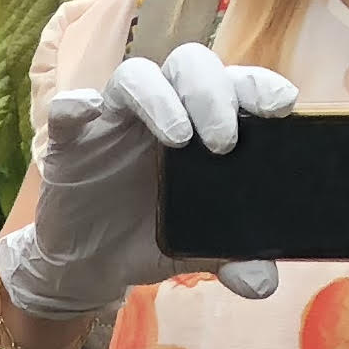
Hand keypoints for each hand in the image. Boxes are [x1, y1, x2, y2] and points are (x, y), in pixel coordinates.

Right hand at [0, 44, 301, 318]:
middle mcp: (162, 110)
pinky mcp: (71, 139)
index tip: (281, 107)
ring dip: (161, 99)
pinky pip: (67, 109)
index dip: (257, 85)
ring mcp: (114, 120)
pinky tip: (86, 111)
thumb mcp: (195, 249)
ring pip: (137, 76)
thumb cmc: (149, 238)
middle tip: (225, 142)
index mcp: (201, 123)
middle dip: (213, 92)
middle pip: (189, 65)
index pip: (233, 83)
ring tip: (179, 140)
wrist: (89, 268)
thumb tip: (263, 283)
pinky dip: (75, 105)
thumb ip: (231, 257)